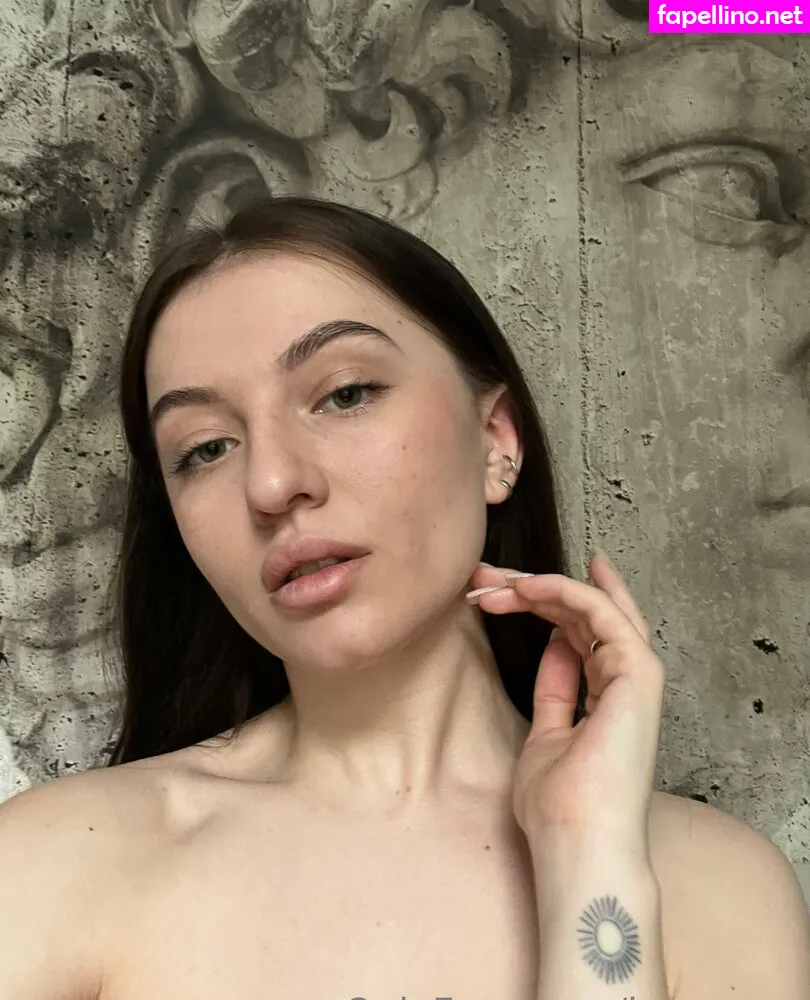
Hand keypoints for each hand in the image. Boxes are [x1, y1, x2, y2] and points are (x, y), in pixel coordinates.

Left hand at [466, 552, 664, 848]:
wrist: (577, 840)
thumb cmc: (560, 806)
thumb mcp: (546, 736)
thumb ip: (555, 692)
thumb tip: (555, 650)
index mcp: (608, 698)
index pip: (581, 633)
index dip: (542, 605)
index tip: (501, 588)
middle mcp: (626, 682)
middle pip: (583, 615)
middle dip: (533, 590)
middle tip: (486, 577)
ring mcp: (636, 676)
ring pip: (593, 606)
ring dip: (542, 586)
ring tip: (495, 580)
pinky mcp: (637, 672)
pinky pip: (601, 614)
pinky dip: (564, 592)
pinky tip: (526, 587)